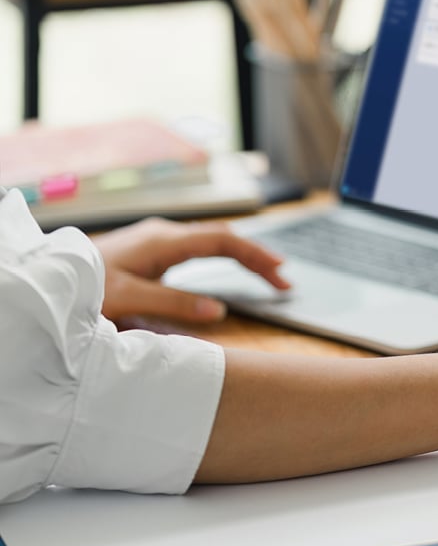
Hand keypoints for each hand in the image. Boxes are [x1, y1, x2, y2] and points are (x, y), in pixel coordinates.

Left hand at [93, 217, 289, 322]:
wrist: (46, 278)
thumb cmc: (82, 288)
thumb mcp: (128, 300)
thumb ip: (173, 305)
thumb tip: (218, 310)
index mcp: (165, 241)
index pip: (225, 242)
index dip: (256, 256)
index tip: (281, 272)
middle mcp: (165, 234)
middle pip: (224, 238)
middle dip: (257, 256)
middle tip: (283, 280)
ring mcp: (157, 240)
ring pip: (212, 241)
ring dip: (242, 256)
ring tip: (266, 275)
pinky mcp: (150, 250)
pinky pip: (198, 247)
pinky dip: (223, 257)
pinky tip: (228, 269)